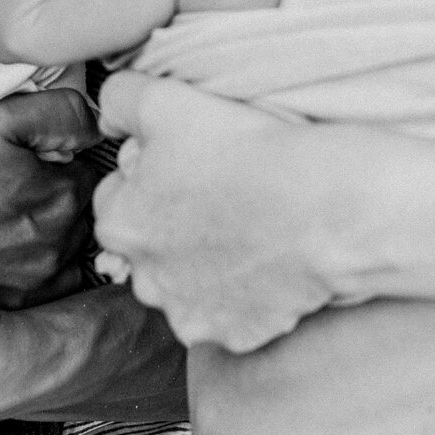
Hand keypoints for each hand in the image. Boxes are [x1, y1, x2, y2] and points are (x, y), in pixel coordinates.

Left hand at [96, 74, 364, 351]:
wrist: (326, 209)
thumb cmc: (248, 154)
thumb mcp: (166, 100)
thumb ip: (121, 100)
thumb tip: (109, 113)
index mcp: (120, 225)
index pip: (116, 196)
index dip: (150, 174)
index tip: (187, 163)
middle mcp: (146, 280)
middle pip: (149, 245)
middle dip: (172, 225)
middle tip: (220, 193)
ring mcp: (192, 313)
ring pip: (186, 284)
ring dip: (205, 263)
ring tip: (247, 227)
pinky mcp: (236, 334)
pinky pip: (231, 314)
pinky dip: (245, 294)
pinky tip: (267, 260)